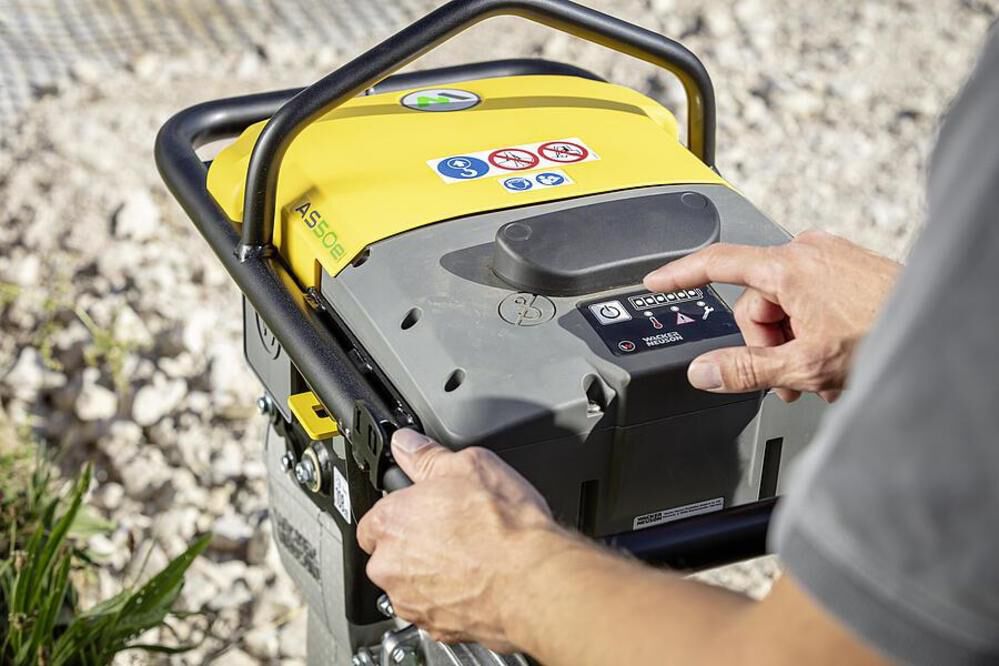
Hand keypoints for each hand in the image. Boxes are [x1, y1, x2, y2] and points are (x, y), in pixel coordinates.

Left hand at [357, 429, 560, 651]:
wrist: (535, 581)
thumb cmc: (504, 528)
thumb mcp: (468, 465)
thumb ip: (427, 456)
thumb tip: (408, 445)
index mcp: (389, 523)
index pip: (373, 518)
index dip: (402, 510)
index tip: (423, 507)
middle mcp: (390, 567)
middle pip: (390, 553)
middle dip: (415, 543)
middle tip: (453, 528)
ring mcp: (411, 602)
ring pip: (411, 584)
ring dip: (432, 572)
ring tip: (470, 555)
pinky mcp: (436, 629)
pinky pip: (435, 609)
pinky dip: (451, 598)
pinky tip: (478, 580)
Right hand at [644, 230, 900, 401]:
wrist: (941, 329)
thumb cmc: (884, 337)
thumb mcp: (804, 364)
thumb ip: (745, 369)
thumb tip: (703, 372)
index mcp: (789, 267)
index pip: (717, 263)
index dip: (680, 275)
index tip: (657, 281)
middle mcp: (808, 251)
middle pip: (756, 302)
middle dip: (767, 343)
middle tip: (789, 377)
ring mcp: (830, 255)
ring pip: (784, 304)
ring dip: (791, 342)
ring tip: (820, 374)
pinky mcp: (848, 265)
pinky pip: (810, 296)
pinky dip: (812, 328)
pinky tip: (833, 356)